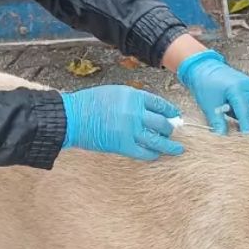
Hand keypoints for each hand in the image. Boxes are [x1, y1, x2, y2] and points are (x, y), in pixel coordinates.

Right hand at [60, 85, 184, 160]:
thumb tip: (147, 111)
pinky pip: (144, 152)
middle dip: (169, 129)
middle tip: (171, 132)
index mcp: (133, 96)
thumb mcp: (114, 93)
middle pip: (161, 123)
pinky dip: (152, 155)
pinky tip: (156, 155)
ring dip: (168, 145)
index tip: (174, 115)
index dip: (169, 111)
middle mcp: (135, 112)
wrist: (72, 117)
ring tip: (176, 149)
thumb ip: (132, 101)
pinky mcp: (123, 145)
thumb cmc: (89, 103)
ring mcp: (130, 130)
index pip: (159, 104)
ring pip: (157, 140)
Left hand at [175, 49, 248, 134]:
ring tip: (247, 133)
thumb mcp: (210, 106)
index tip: (247, 143)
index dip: (247, 129)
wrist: (205, 69)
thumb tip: (223, 139)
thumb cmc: (206, 86)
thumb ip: (218, 122)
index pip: (246, 114)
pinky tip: (244, 123)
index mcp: (237, 89)